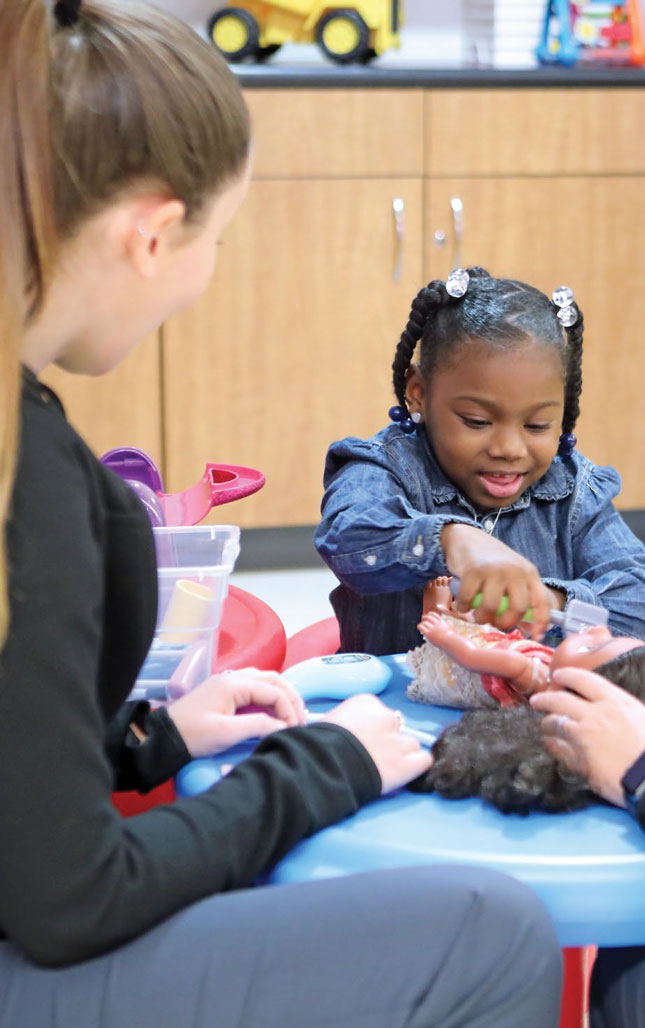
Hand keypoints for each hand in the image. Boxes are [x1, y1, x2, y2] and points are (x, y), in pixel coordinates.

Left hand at [167, 668, 305, 757]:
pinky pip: (254, 687)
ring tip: (291, 715)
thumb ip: (258, 726)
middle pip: (273, 680)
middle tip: (301, 720)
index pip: (274, 691)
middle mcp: (233, 678)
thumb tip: (282, 726)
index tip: (294, 730)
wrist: (163, 737)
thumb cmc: (192, 735)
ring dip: (281, 695)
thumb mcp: (226, 733)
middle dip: (291, 698)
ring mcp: (227, 683)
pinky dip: (269, 697)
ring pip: (264, 681)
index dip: (289, 710)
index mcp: (234, 684)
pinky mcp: (223, 692)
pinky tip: (273, 711)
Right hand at [319, 694, 431, 793]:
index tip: (363, 739)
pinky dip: (416, 767)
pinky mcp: (406, 764)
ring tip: (386, 767)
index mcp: (364, 702)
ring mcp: (397, 740)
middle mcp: (385, 716)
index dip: (373, 728)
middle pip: (396, 726)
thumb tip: (351, 735)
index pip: (379, 712)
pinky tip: (404, 773)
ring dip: (402, 754)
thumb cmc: (317, 746)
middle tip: (374, 755)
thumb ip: (348, 722)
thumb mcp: (330, 721)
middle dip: (388, 740)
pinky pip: (424, 760)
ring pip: (411, 744)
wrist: (324, 765)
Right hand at [440, 523, 551, 637]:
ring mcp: (494, 570)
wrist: (467, 538)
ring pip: (490, 607)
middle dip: (504, 623)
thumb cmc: (492, 562)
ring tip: (476, 614)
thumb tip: (529, 628)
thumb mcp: (514, 574)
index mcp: (529, 573)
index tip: (536, 636)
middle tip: (494, 623)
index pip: (542, 601)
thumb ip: (522, 596)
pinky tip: (462, 604)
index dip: (541, 622)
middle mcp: (515, 570)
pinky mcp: (473, 571)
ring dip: (480, 617)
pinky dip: (462, 607)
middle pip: (517, 608)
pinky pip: (468, 600)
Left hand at [530, 667, 644, 806]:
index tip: (557, 675)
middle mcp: (595, 715)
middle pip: (560, 700)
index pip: (584, 680)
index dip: (567, 675)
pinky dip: (553, 747)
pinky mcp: (577, 760)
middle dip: (544, 699)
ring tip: (545, 727)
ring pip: (553, 724)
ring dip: (547, 725)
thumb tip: (610, 709)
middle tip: (536, 701)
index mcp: (615, 702)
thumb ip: (621, 711)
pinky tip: (552, 748)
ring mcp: (583, 737)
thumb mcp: (642, 718)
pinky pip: (557, 749)